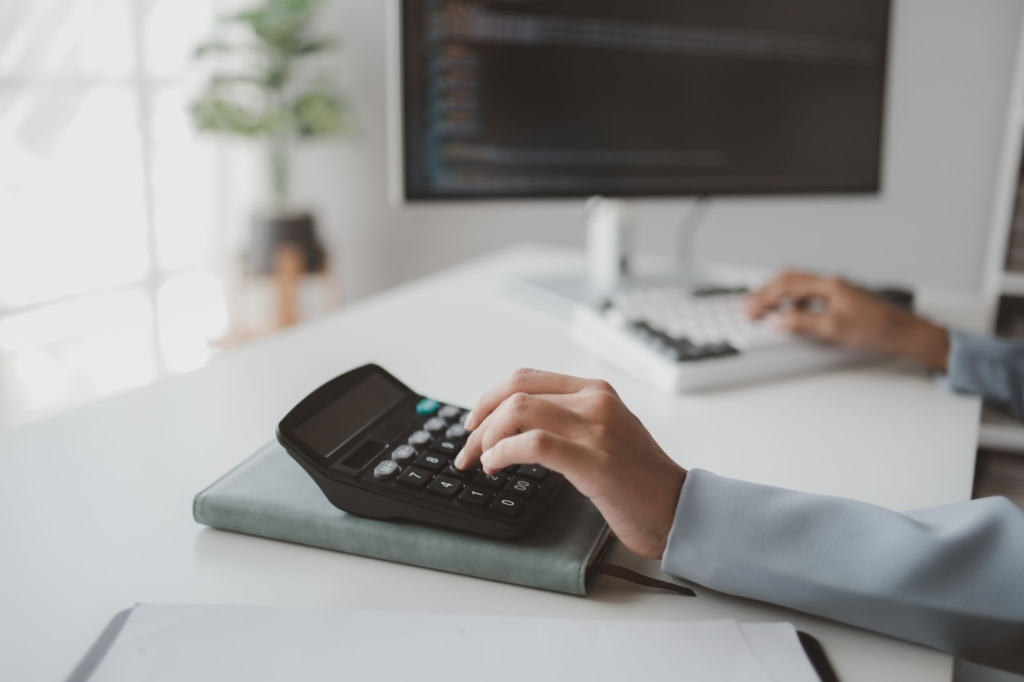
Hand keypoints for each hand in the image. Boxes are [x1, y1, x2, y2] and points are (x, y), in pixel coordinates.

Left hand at [453, 369, 686, 559]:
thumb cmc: (639, 479)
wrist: (678, 508)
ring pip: (518, 412)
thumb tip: (513, 430)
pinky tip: (496, 466)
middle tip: (467, 448)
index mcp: (595, 391)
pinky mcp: (593, 460)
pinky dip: (503, 452)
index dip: (489, 399)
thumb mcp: (604, 433)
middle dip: (480, 420)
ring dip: (486, 438)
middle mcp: (594, 402)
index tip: (474, 424)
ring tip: (480, 462)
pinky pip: (532, 444)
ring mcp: (595, 429)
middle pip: (515, 392)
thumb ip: (568, 422)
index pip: (525, 378)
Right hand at [746, 271, 949, 371]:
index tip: (751, 312)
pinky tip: (792, 317)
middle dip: (766, 292)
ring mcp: (836, 290)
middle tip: (751, 308)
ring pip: (798, 287)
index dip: (764, 298)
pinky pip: (809, 296)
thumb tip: (777, 320)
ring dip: (779, 297)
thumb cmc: (878, 330)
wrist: (904, 334)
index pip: (786, 285)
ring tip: (766, 312)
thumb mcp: (834, 329)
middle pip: (789, 280)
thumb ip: (802, 323)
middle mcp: (831, 283)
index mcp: (828, 285)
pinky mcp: (840, 299)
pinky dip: (794, 304)